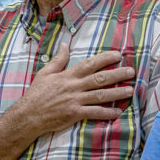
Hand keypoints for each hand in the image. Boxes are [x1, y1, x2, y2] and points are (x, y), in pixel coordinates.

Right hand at [14, 44, 134, 135]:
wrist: (28, 115)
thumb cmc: (36, 94)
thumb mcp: (45, 73)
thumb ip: (58, 59)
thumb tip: (66, 44)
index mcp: (67, 75)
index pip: (89, 64)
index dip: (105, 59)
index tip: (118, 55)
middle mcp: (73, 86)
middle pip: (99, 78)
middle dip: (117, 74)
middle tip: (131, 72)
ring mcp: (75, 100)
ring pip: (100, 95)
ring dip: (116, 93)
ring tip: (130, 90)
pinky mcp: (74, 114)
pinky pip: (94, 113)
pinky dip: (106, 113)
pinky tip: (117, 112)